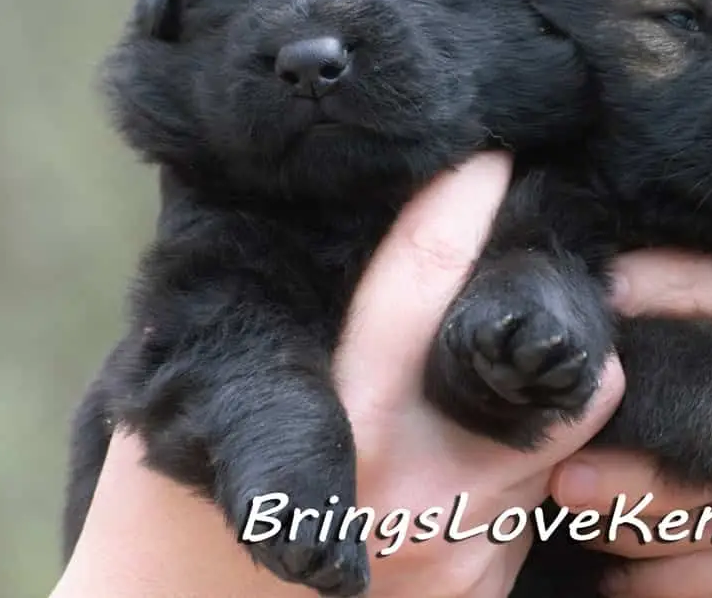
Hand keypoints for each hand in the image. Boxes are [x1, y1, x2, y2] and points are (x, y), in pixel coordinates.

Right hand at [53, 153, 624, 597]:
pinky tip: (450, 466)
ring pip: (552, 436)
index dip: (464, 202)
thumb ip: (248, 314)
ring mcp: (460, 550)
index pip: (426, 278)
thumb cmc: (160, 523)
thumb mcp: (177, 400)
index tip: (491, 156)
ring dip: (527, 399)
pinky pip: (530, 503)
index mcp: (341, 419)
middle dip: (550, 304)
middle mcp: (417, 486)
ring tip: (467, 385)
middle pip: (546, 362)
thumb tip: (289, 210)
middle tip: (533, 260)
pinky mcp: (479, 594)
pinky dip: (507, 471)